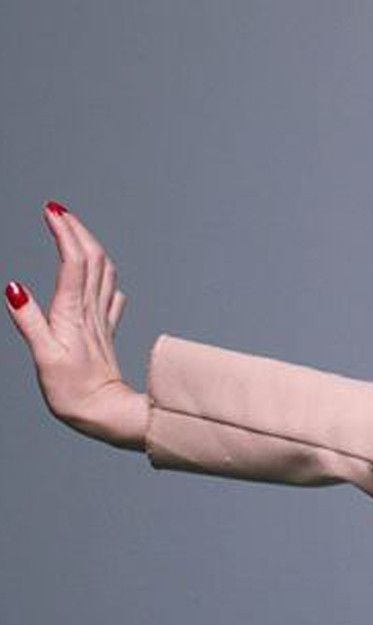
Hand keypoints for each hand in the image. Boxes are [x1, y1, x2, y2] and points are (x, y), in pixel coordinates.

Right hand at [5, 203, 147, 451]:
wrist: (108, 415)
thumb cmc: (73, 392)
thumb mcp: (43, 356)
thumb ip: (28, 321)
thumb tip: (13, 287)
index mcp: (73, 313)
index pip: (73, 261)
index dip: (64, 232)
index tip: (51, 210)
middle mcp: (91, 311)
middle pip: (92, 259)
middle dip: (76, 230)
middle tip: (58, 210)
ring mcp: (101, 321)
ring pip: (103, 272)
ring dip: (90, 246)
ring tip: (74, 231)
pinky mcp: (104, 333)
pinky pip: (109, 296)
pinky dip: (103, 277)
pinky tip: (101, 278)